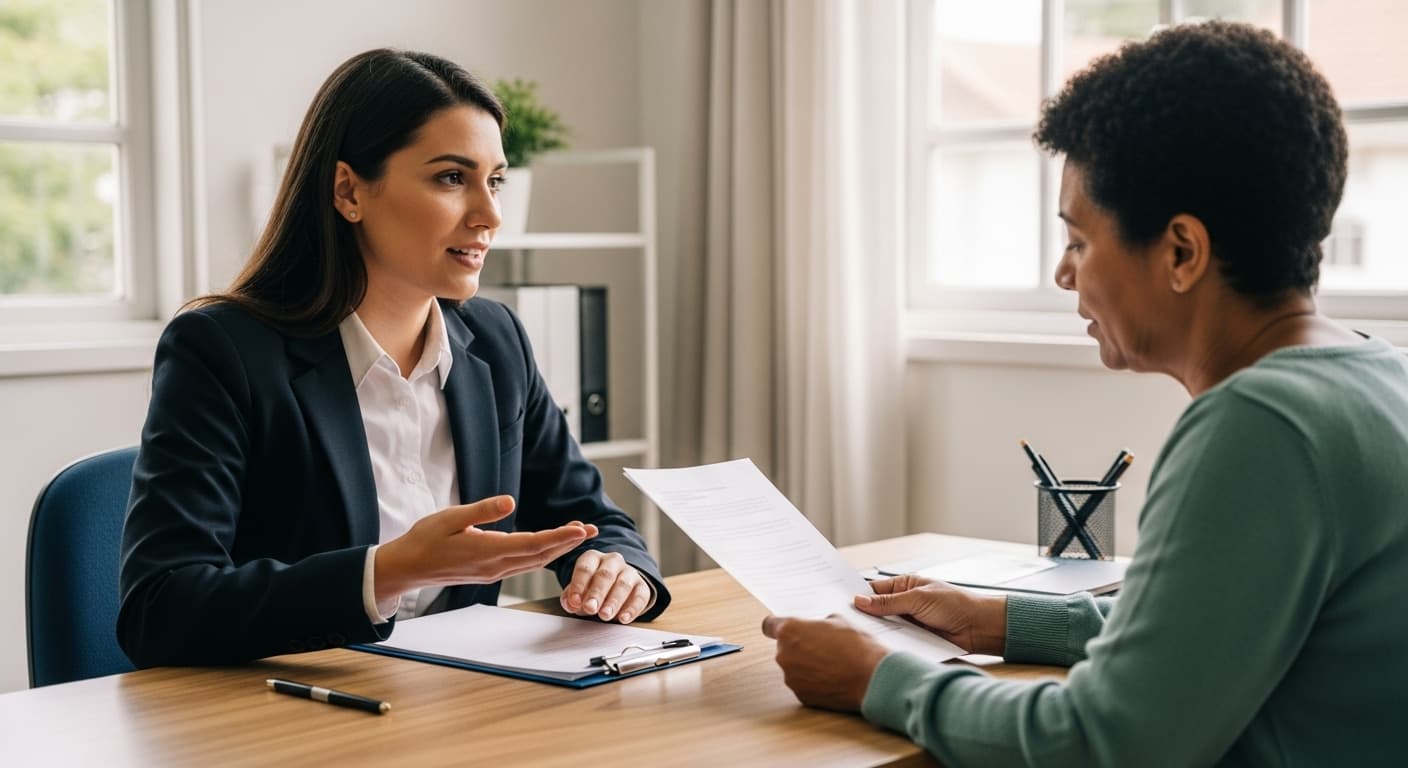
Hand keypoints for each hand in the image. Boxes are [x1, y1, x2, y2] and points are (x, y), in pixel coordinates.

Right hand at [375, 496, 597, 601]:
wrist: (407, 568)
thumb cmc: (425, 539)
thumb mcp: (450, 517)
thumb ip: (482, 510)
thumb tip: (511, 502)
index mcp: (487, 550)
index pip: (533, 544)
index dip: (560, 537)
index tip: (582, 530)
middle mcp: (495, 565)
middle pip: (540, 555)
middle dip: (568, 543)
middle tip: (593, 530)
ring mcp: (493, 572)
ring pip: (533, 562)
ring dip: (557, 549)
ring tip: (577, 535)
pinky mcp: (489, 573)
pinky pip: (522, 565)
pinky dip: (541, 555)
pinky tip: (548, 547)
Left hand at [560, 550, 651, 623]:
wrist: (615, 588)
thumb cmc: (592, 589)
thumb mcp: (578, 591)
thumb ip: (571, 598)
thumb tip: (570, 604)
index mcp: (593, 558)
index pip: (585, 568)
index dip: (579, 585)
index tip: (574, 602)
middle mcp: (612, 561)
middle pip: (605, 575)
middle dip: (597, 593)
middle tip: (590, 608)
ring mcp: (629, 572)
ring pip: (623, 584)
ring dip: (613, 601)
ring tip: (605, 615)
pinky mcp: (642, 586)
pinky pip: (640, 596)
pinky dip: (632, 609)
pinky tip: (623, 619)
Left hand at [761, 614, 888, 711]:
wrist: (871, 677)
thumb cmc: (857, 647)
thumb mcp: (839, 621)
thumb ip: (819, 624)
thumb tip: (818, 629)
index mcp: (789, 631)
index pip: (769, 625)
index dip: (778, 627)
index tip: (783, 629)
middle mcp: (784, 655)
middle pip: (784, 648)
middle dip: (799, 647)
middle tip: (822, 648)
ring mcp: (791, 678)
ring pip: (794, 668)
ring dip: (806, 666)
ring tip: (831, 664)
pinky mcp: (801, 696)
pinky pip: (803, 685)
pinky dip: (813, 682)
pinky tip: (832, 678)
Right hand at [854, 574, 1006, 655]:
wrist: (980, 628)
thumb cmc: (955, 604)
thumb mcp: (919, 599)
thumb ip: (889, 602)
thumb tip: (860, 601)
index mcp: (904, 586)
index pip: (873, 590)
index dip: (857, 597)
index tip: (838, 603)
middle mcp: (903, 605)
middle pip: (875, 611)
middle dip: (863, 617)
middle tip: (843, 623)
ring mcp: (908, 624)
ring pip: (884, 629)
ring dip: (876, 633)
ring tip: (856, 638)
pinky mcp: (914, 641)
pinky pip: (896, 642)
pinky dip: (888, 645)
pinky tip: (877, 649)